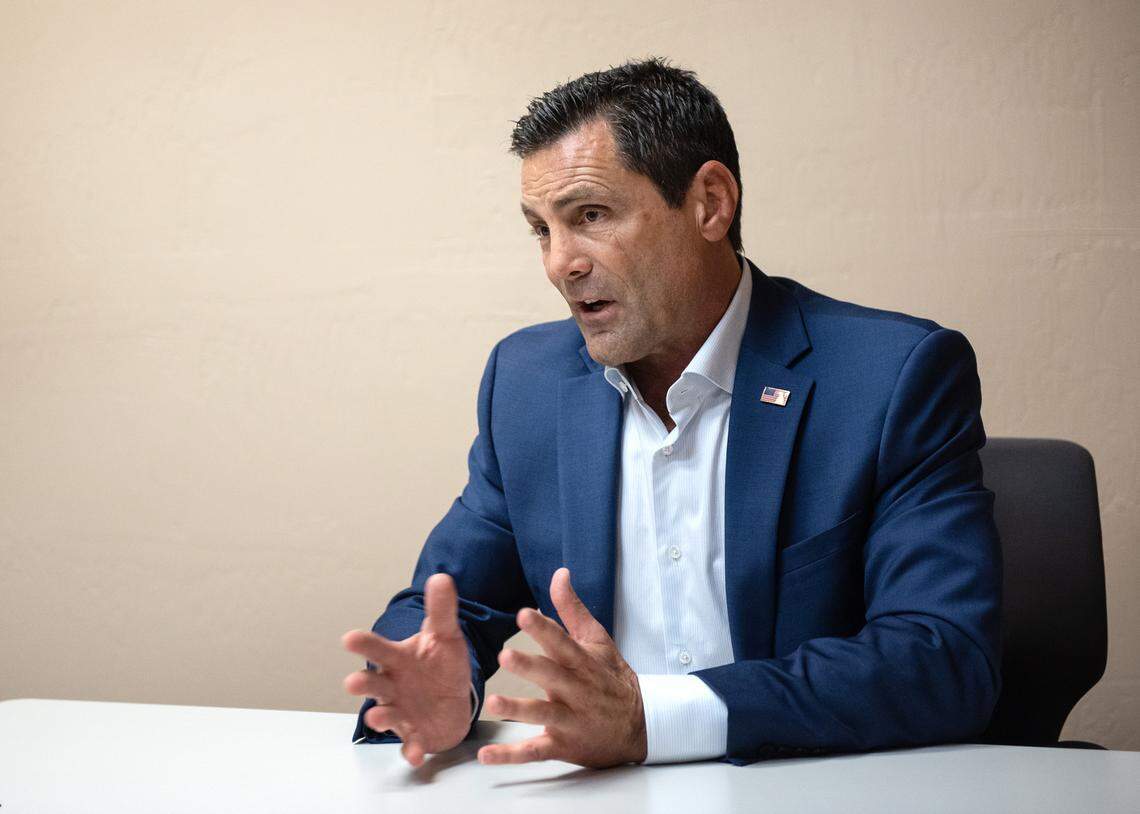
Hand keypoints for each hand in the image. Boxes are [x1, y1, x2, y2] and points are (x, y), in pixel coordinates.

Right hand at [342, 573, 471, 766]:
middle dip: (362, 684)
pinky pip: (411, 744)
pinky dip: (411, 750)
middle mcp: (392, 686)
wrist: (452, 699)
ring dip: (380, 718)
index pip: (378, 648)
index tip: (348, 638)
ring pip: (386, 715)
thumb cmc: (440, 664)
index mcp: (397, 659)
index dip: (364, 644)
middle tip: (352, 682)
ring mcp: (401, 712)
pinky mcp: (415, 734)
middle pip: (374, 684)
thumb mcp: (445, 636)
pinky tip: (415, 754)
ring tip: (376, 718)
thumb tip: (440, 577)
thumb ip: (440, 610)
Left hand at [477, 567, 646, 767]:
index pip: (561, 642)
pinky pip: (535, 751)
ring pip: (542, 713)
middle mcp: (576, 690)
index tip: (524, 614)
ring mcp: (570, 720)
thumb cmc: (611, 678)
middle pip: (551, 676)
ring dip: (518, 710)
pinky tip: (487, 755)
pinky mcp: (563, 746)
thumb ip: (572, 609)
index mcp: (582, 662)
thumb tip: (559, 573)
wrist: (641, 726)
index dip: (543, 628)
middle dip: (529, 666)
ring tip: (494, 703)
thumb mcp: (598, 640)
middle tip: (506, 655)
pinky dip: (511, 756)